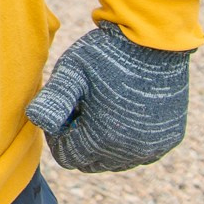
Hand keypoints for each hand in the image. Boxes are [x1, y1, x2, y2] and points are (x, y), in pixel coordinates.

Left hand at [26, 22, 191, 172]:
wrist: (152, 41)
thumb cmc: (105, 55)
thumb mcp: (71, 72)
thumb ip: (52, 100)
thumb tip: (34, 119)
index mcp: (103, 139)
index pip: (68, 156)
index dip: (58, 135)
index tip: (62, 108)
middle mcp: (131, 151)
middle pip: (91, 162)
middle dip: (79, 139)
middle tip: (81, 106)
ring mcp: (153, 147)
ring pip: (115, 160)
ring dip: (103, 142)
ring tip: (101, 105)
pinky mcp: (169, 139)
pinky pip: (139, 151)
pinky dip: (127, 138)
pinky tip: (123, 108)